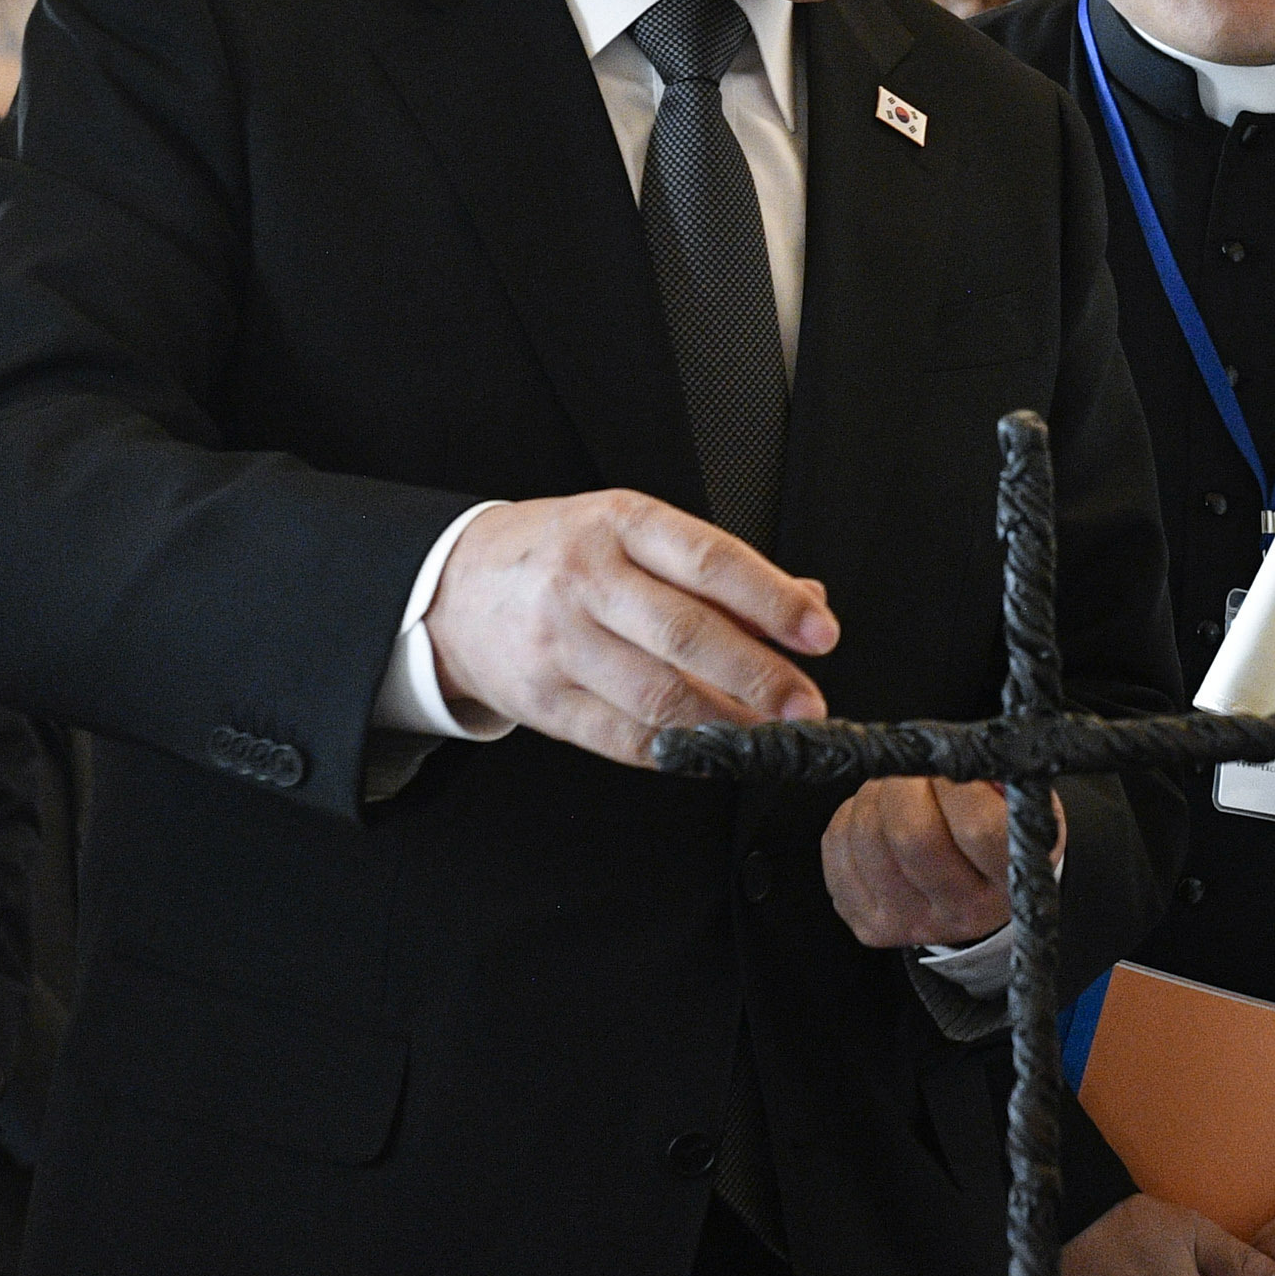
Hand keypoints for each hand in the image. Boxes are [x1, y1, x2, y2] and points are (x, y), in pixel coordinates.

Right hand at [425, 491, 838, 768]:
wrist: (453, 587)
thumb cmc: (563, 554)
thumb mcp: (635, 534)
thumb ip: (720, 571)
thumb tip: (807, 602)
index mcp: (620, 522)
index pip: (710, 561)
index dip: (773, 601)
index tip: (821, 634)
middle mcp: (585, 578)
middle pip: (686, 635)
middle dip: (761, 676)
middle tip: (808, 704)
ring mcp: (558, 642)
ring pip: (657, 696)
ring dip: (729, 724)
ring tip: (772, 734)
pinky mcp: (541, 700)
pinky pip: (623, 737)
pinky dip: (680, 752)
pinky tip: (716, 751)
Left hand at [820, 779, 1064, 948]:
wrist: (984, 889)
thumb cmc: (1005, 826)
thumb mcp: (1022, 800)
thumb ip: (998, 776)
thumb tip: (950, 756)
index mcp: (1016, 879)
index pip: (976, 827)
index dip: (955, 782)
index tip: (956, 766)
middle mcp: (966, 913)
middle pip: (910, 834)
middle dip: (906, 782)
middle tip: (920, 771)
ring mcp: (914, 924)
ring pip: (867, 835)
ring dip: (876, 793)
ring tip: (901, 791)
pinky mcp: (871, 924)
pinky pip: (837, 846)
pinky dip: (850, 815)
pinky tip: (878, 817)